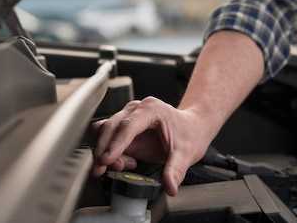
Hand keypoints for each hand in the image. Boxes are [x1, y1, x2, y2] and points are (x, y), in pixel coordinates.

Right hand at [92, 96, 213, 195]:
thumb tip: (170, 187)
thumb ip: (175, 170)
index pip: (128, 126)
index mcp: (152, 109)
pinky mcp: (123, 126)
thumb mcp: (186, 153)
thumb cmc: (189, 134)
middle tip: (106, 171)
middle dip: (104, 150)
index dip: (115, 144)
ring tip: (124, 166)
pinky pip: (107, 137)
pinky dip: (108, 151)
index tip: (106, 161)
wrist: (192, 127)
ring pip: (104, 131)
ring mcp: (128, 116)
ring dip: (105, 151)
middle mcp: (137, 109)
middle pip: (110, 126)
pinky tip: (125, 162)